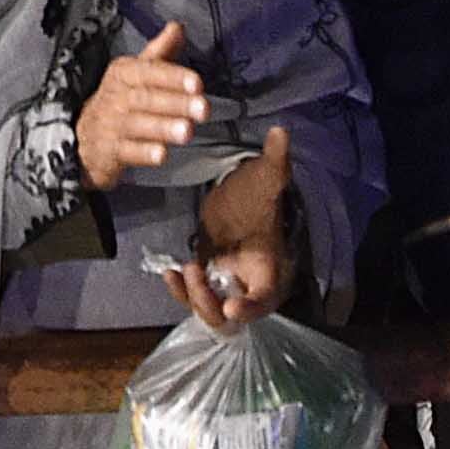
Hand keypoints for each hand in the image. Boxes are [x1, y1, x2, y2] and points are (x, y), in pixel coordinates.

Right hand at [75, 20, 214, 190]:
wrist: (85, 138)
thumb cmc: (119, 102)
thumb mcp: (136, 74)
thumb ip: (160, 52)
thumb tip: (178, 26)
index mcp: (123, 73)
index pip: (149, 71)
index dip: (174, 76)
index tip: (197, 83)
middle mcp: (114, 96)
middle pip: (146, 98)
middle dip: (177, 103)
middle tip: (203, 109)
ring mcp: (110, 125)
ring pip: (138, 124)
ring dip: (164, 127)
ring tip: (187, 131)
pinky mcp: (108, 152)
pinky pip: (126, 152)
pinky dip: (144, 153)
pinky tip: (161, 154)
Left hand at [166, 125, 298, 331]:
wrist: (243, 198)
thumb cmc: (258, 192)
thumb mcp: (266, 178)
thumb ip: (275, 160)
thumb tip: (280, 131)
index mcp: (270, 269)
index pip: (265, 299)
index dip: (251, 307)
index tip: (231, 305)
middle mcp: (250, 284)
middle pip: (233, 317)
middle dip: (211, 303)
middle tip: (196, 273)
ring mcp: (227, 285)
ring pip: (210, 311)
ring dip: (194, 298)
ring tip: (183, 269)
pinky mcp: (208, 280)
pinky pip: (194, 297)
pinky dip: (182, 292)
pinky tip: (169, 272)